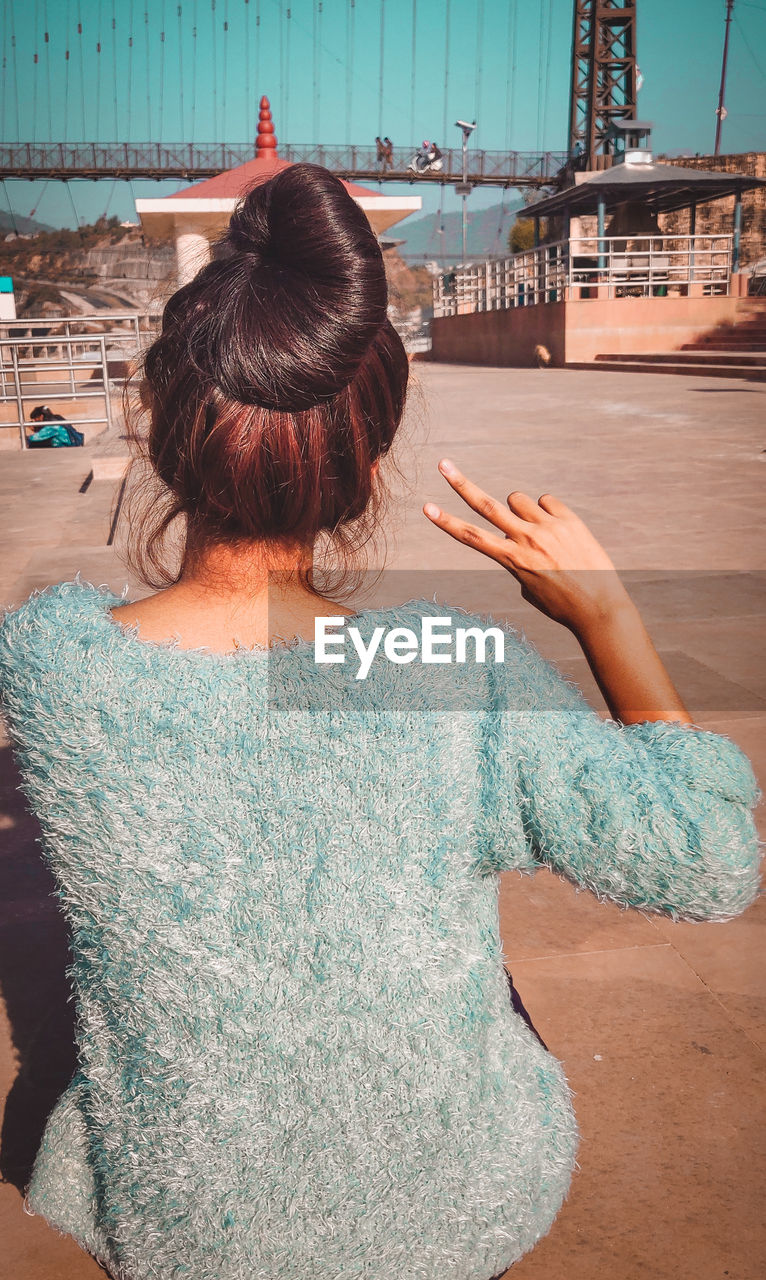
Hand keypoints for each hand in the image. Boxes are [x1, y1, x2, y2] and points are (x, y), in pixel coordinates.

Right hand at [423, 458, 632, 636]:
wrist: (599, 606)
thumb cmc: (560, 603)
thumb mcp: (528, 587)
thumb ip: (518, 557)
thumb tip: (523, 530)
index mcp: (511, 560)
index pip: (471, 537)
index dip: (446, 522)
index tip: (426, 507)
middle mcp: (526, 540)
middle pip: (486, 506)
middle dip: (461, 484)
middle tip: (443, 463)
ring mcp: (548, 527)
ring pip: (518, 499)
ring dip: (520, 509)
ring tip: (538, 532)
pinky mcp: (568, 519)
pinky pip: (546, 501)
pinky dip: (547, 512)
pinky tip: (560, 531)